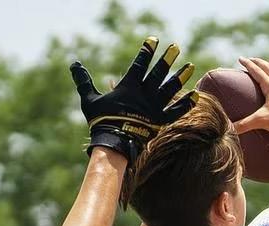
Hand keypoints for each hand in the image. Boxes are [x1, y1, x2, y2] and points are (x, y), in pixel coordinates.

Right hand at [70, 37, 198, 162]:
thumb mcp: (89, 99)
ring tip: (190, 66)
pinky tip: (195, 94)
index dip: (147, 51)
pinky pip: (176, 111)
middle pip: (158, 73)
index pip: (140, 64)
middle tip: (176, 47)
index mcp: (129, 87)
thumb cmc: (100, 120)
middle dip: (167, 58)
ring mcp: (154, 107)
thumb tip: (73, 64)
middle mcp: (144, 94)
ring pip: (170, 89)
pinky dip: (186, 103)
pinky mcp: (160, 121)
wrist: (112, 142)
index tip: (154, 40)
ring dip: (180, 76)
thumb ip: (83, 81)